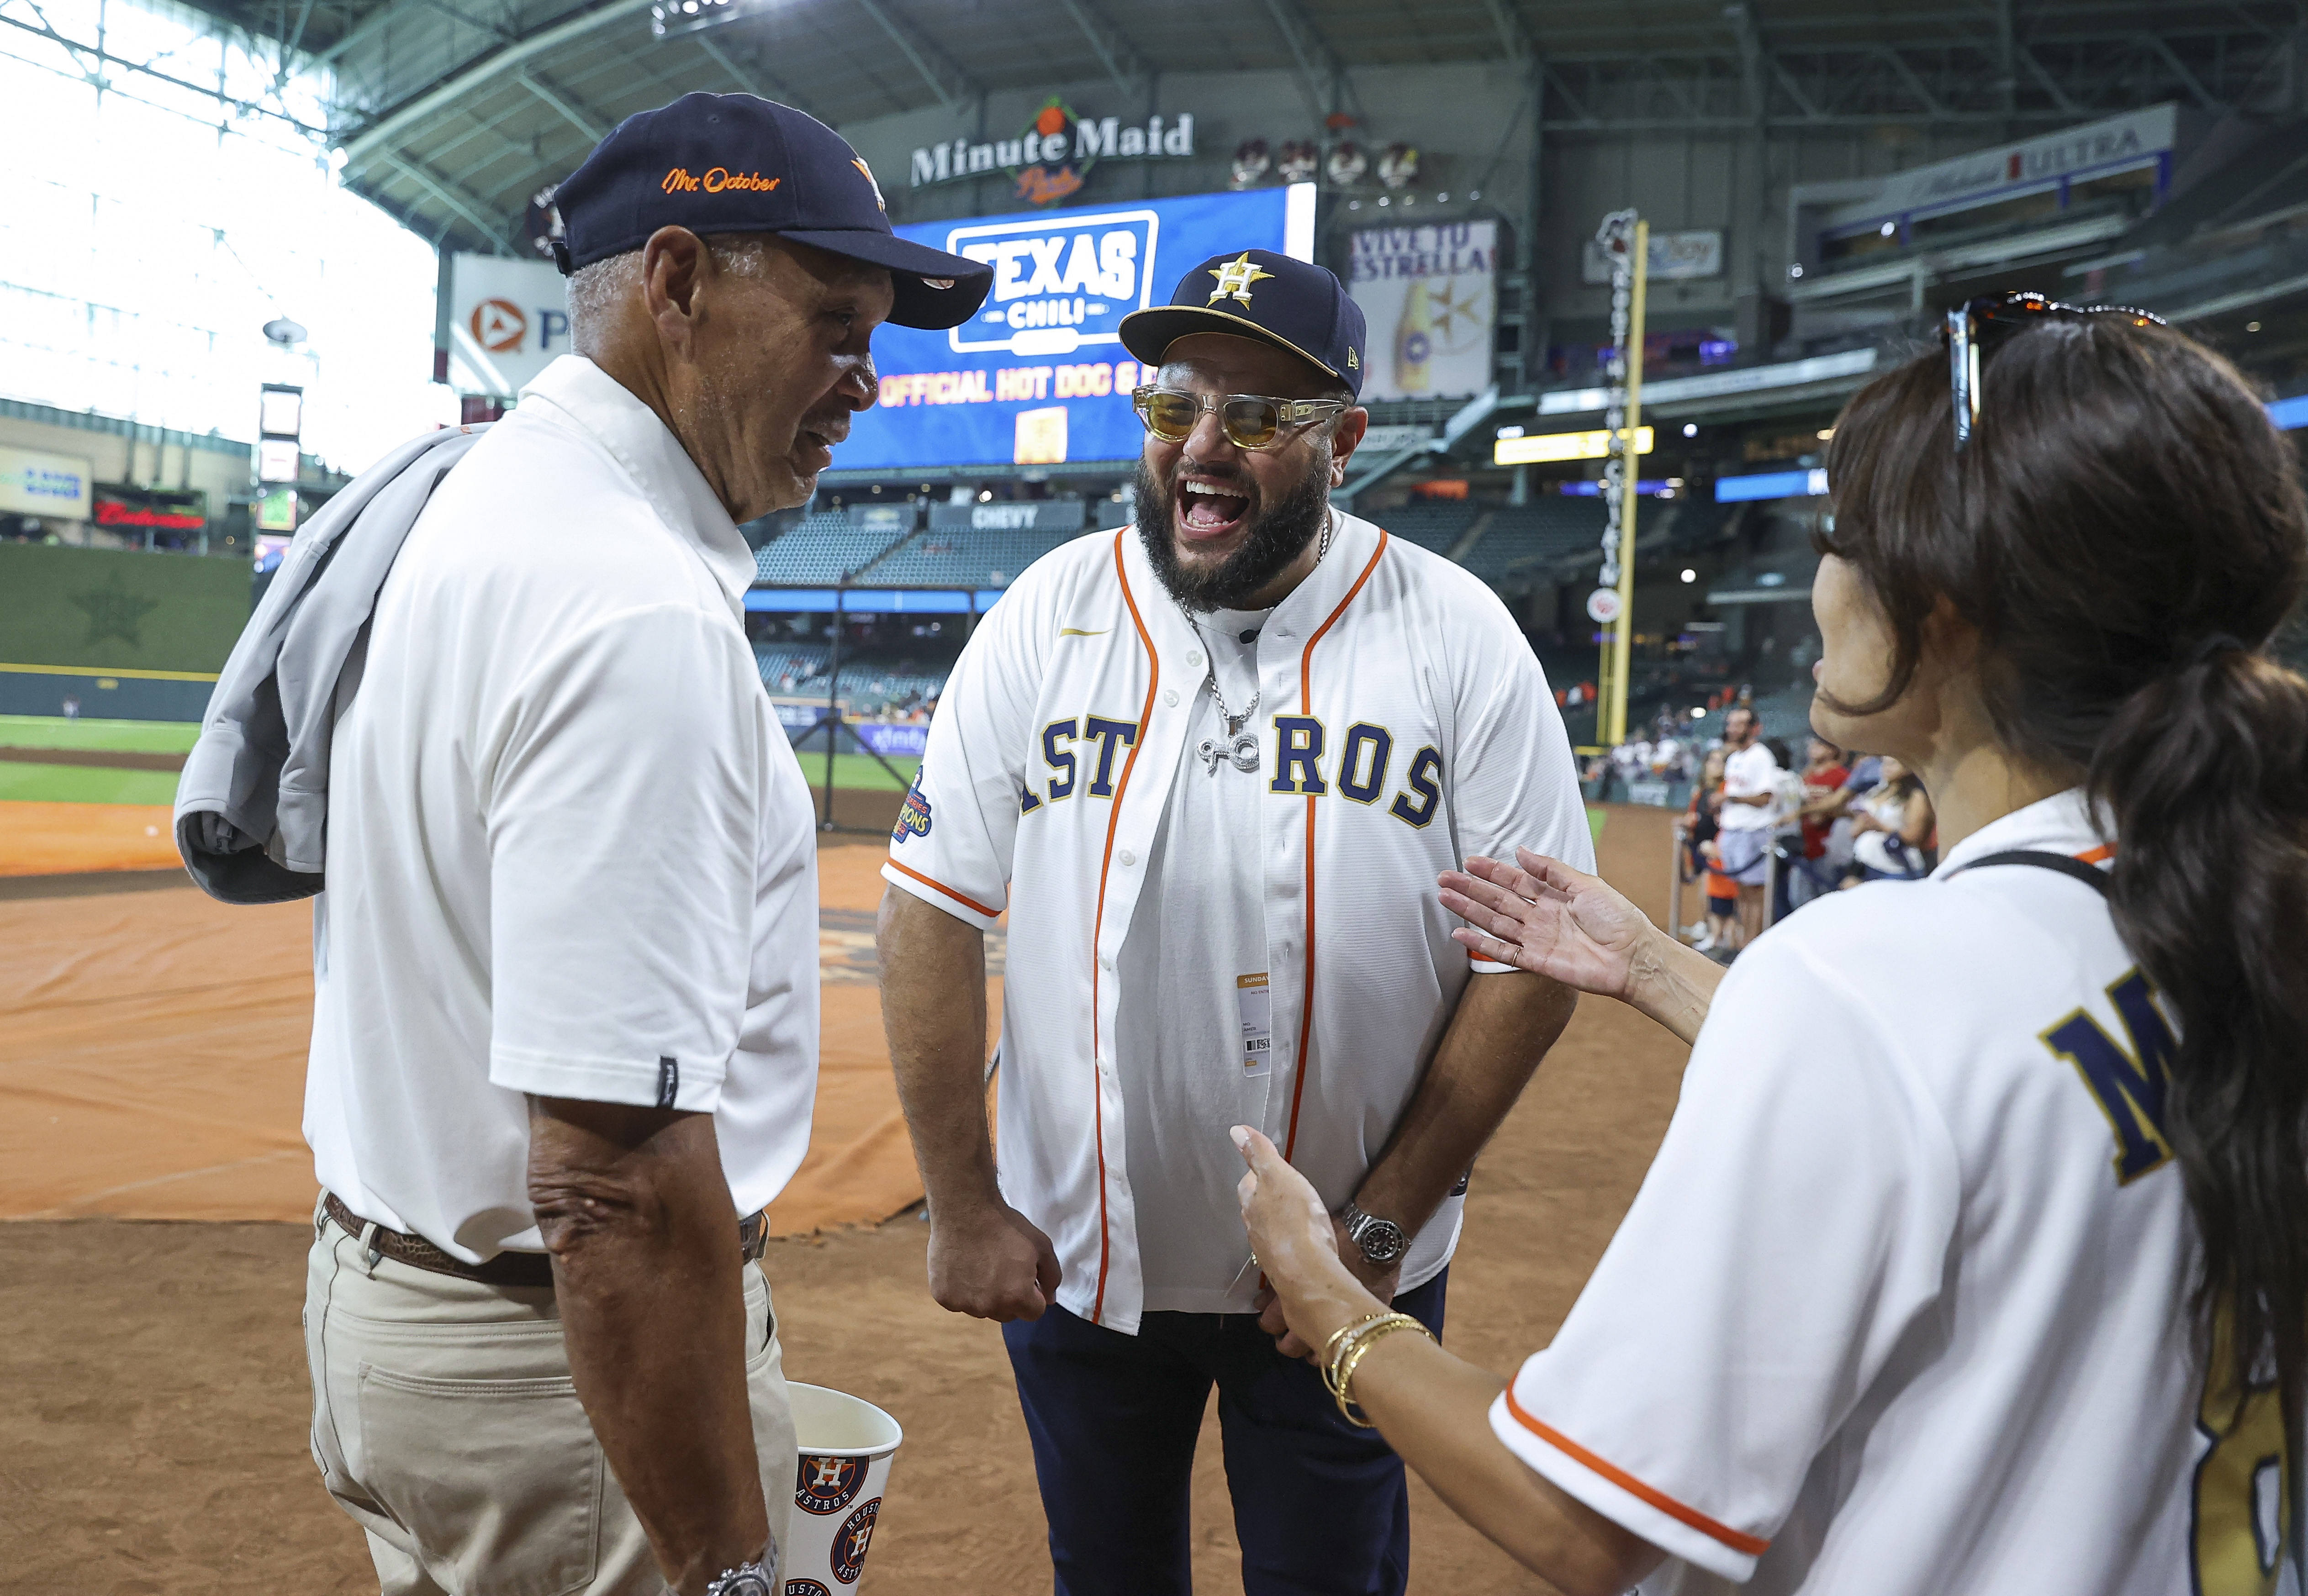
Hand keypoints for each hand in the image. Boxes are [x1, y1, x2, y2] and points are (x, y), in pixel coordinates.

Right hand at [926, 1199, 1061, 1321]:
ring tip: (981, 1265)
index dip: (1033, 1294)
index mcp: (1016, 1297)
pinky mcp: (943, 1297)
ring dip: (985, 1296)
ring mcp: (964, 1303)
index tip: (1025, 1276)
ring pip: (982, 1309)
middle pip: (1008, 1314)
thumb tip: (1049, 1300)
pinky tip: (963, 1266)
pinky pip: (959, 1301)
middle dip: (1010, 1297)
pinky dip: (962, 1289)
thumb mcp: (1041, 1245)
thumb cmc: (1005, 1226)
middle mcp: (989, 1307)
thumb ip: (1052, 1276)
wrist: (965, 1209)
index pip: (1033, 1313)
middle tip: (1003, 1268)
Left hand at [1232, 1127, 1382, 1363]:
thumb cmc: (1295, 1219)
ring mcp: (1267, 1251)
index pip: (1248, 1183)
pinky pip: (1285, 1250)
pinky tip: (1306, 1243)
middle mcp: (1253, 1229)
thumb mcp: (1280, 1177)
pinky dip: (1292, 1243)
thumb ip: (1260, 1154)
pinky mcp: (1284, 1269)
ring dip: (1280, 1223)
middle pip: (1256, 1209)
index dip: (1259, 1174)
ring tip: (1297, 1217)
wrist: (1309, 1272)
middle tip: (1287, 1192)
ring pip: (1269, 1231)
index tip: (1272, 1170)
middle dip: (1267, 1200)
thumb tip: (1235, 1129)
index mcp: (1251, 1203)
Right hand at [1438, 849, 1653, 1001]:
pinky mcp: (1536, 961)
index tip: (1468, 861)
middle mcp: (1540, 916)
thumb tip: (1520, 850)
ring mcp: (1536, 939)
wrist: (1634, 957)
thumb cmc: (1618, 918)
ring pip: (1494, 921)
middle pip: (1497, 900)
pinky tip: (1459, 932)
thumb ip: (1551, 870)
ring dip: (1469, 910)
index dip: (1491, 871)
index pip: (1514, 880)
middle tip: (1444, 878)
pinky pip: (1502, 951)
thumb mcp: (1587, 884)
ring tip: (1444, 897)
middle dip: (1470, 888)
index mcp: (1553, 896)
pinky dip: (1480, 942)